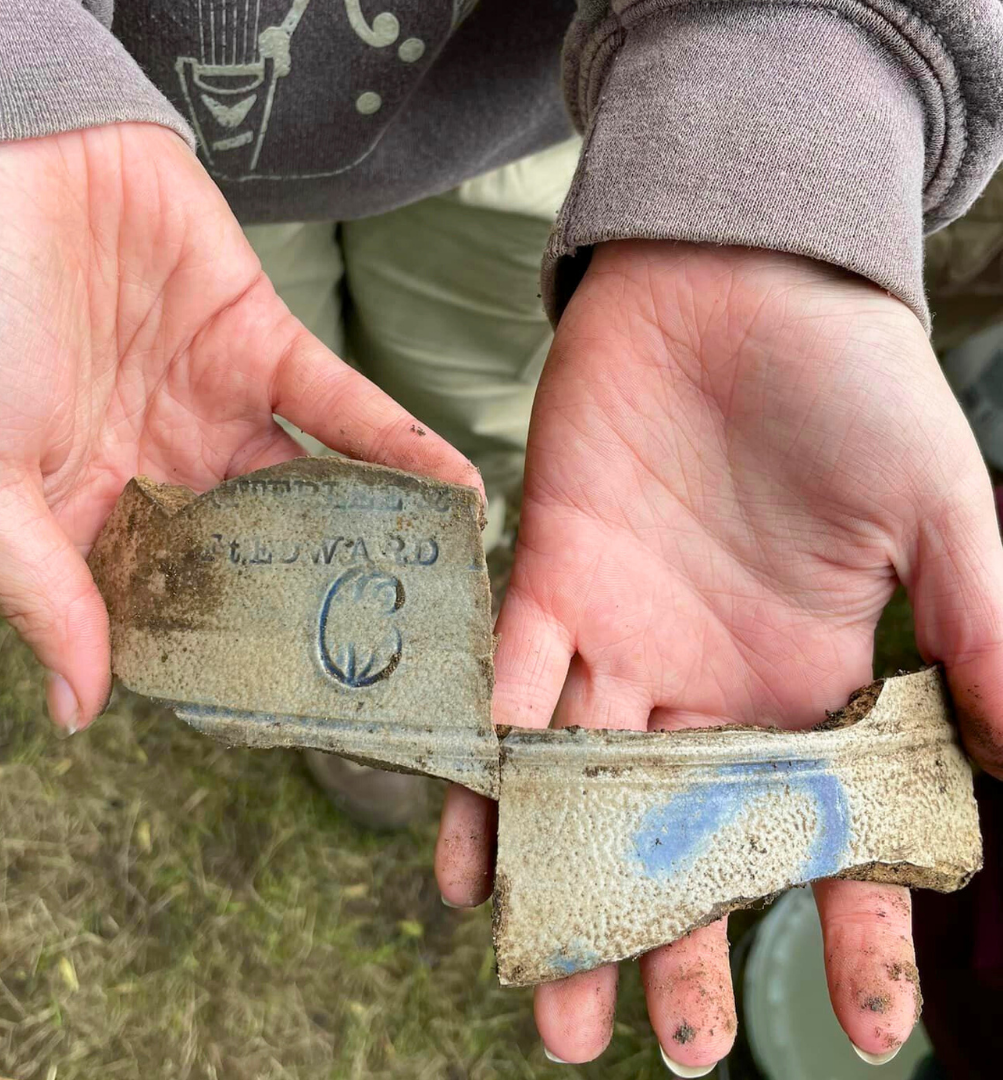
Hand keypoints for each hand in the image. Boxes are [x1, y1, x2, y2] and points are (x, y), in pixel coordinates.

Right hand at [0, 124, 475, 733]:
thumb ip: (38, 590)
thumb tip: (77, 708)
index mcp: (85, 513)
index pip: (168, 605)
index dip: (228, 654)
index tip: (299, 704)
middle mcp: (158, 468)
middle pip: (256, 555)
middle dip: (321, 601)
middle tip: (395, 656)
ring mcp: (214, 405)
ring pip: (309, 484)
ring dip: (371, 529)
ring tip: (436, 583)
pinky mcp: (258, 338)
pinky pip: (337, 404)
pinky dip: (394, 444)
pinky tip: (447, 487)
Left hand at [436, 240, 1002, 1068]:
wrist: (739, 280)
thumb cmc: (850, 383)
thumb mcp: (941, 511)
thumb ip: (979, 631)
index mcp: (808, 673)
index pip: (827, 827)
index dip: (848, 926)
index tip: (859, 1031)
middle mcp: (705, 675)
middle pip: (683, 831)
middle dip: (671, 936)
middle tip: (657, 1048)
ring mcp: (619, 634)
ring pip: (579, 783)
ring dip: (562, 884)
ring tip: (545, 993)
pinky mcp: (546, 576)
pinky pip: (506, 687)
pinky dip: (485, 767)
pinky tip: (472, 856)